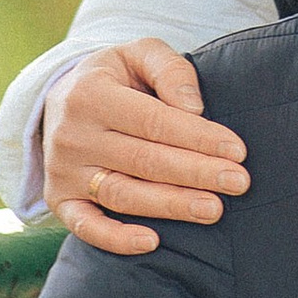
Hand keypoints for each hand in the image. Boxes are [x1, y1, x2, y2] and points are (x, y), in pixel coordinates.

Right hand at [45, 40, 250, 252]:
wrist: (61, 99)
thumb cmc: (115, 77)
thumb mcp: (138, 54)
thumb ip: (169, 69)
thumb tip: (194, 108)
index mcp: (91, 94)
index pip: (154, 121)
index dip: (198, 137)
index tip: (237, 151)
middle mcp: (73, 135)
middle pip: (143, 160)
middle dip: (196, 172)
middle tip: (238, 183)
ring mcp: (64, 171)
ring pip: (123, 194)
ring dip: (171, 205)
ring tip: (213, 209)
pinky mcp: (59, 200)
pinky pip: (85, 226)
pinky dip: (116, 239)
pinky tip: (152, 242)